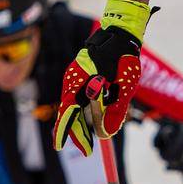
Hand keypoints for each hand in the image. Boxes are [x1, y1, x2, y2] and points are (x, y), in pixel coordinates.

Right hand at [53, 0, 151, 155]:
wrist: (122, 34)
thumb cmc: (123, 59)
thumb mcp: (123, 88)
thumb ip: (114, 110)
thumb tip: (106, 133)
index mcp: (79, 83)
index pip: (67, 112)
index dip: (65, 131)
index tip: (58, 147)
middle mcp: (73, 80)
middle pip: (71, 112)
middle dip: (78, 131)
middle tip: (87, 149)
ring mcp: (76, 77)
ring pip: (77, 106)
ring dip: (87, 118)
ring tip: (99, 124)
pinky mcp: (82, 75)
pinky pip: (82, 97)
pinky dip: (89, 107)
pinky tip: (101, 108)